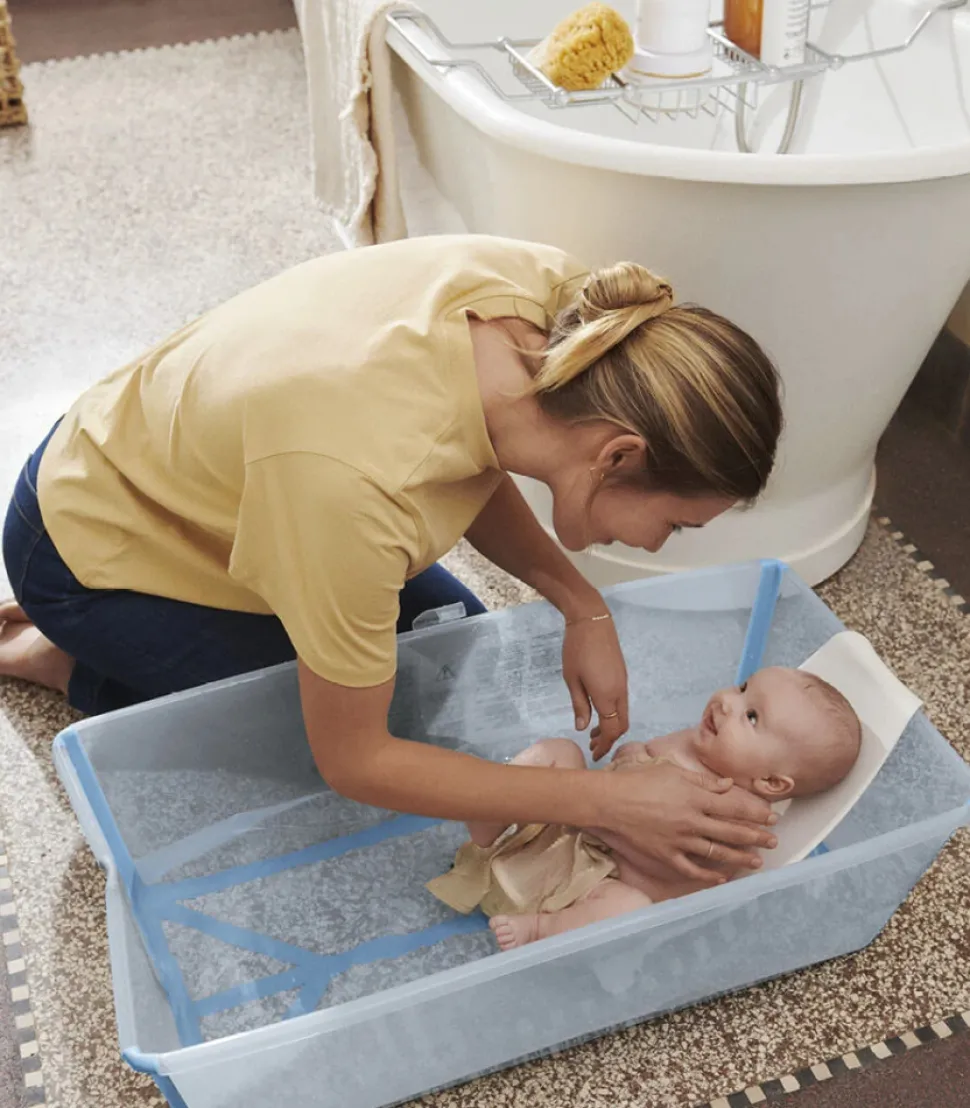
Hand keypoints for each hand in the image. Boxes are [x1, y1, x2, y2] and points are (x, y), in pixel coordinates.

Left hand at [561, 613, 628, 759]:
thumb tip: (582, 728)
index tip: (594, 755)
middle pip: (621, 725)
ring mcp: (623, 683)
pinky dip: (612, 714)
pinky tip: (598, 714)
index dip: (604, 745)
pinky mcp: (622, 676)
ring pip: (623, 714)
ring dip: (611, 727)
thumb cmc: (576, 650)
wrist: (592, 621)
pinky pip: (621, 703)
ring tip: (592, 734)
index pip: (611, 730)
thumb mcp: (572, 680)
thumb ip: (579, 705)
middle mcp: (620, 692)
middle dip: (609, 740)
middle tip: (592, 748)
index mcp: (607, 696)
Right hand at [588, 760, 777, 883]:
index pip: (734, 806)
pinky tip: (722, 878)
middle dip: (756, 837)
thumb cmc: (639, 781)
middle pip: (731, 831)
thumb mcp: (672, 771)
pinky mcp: (666, 855)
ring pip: (717, 853)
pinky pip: (692, 869)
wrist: (609, 802)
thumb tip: (727, 786)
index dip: (755, 812)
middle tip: (772, 841)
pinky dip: (709, 875)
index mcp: (694, 797)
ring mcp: (680, 840)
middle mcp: (692, 821)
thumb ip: (702, 780)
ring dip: (740, 858)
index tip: (771, 816)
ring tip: (756, 861)